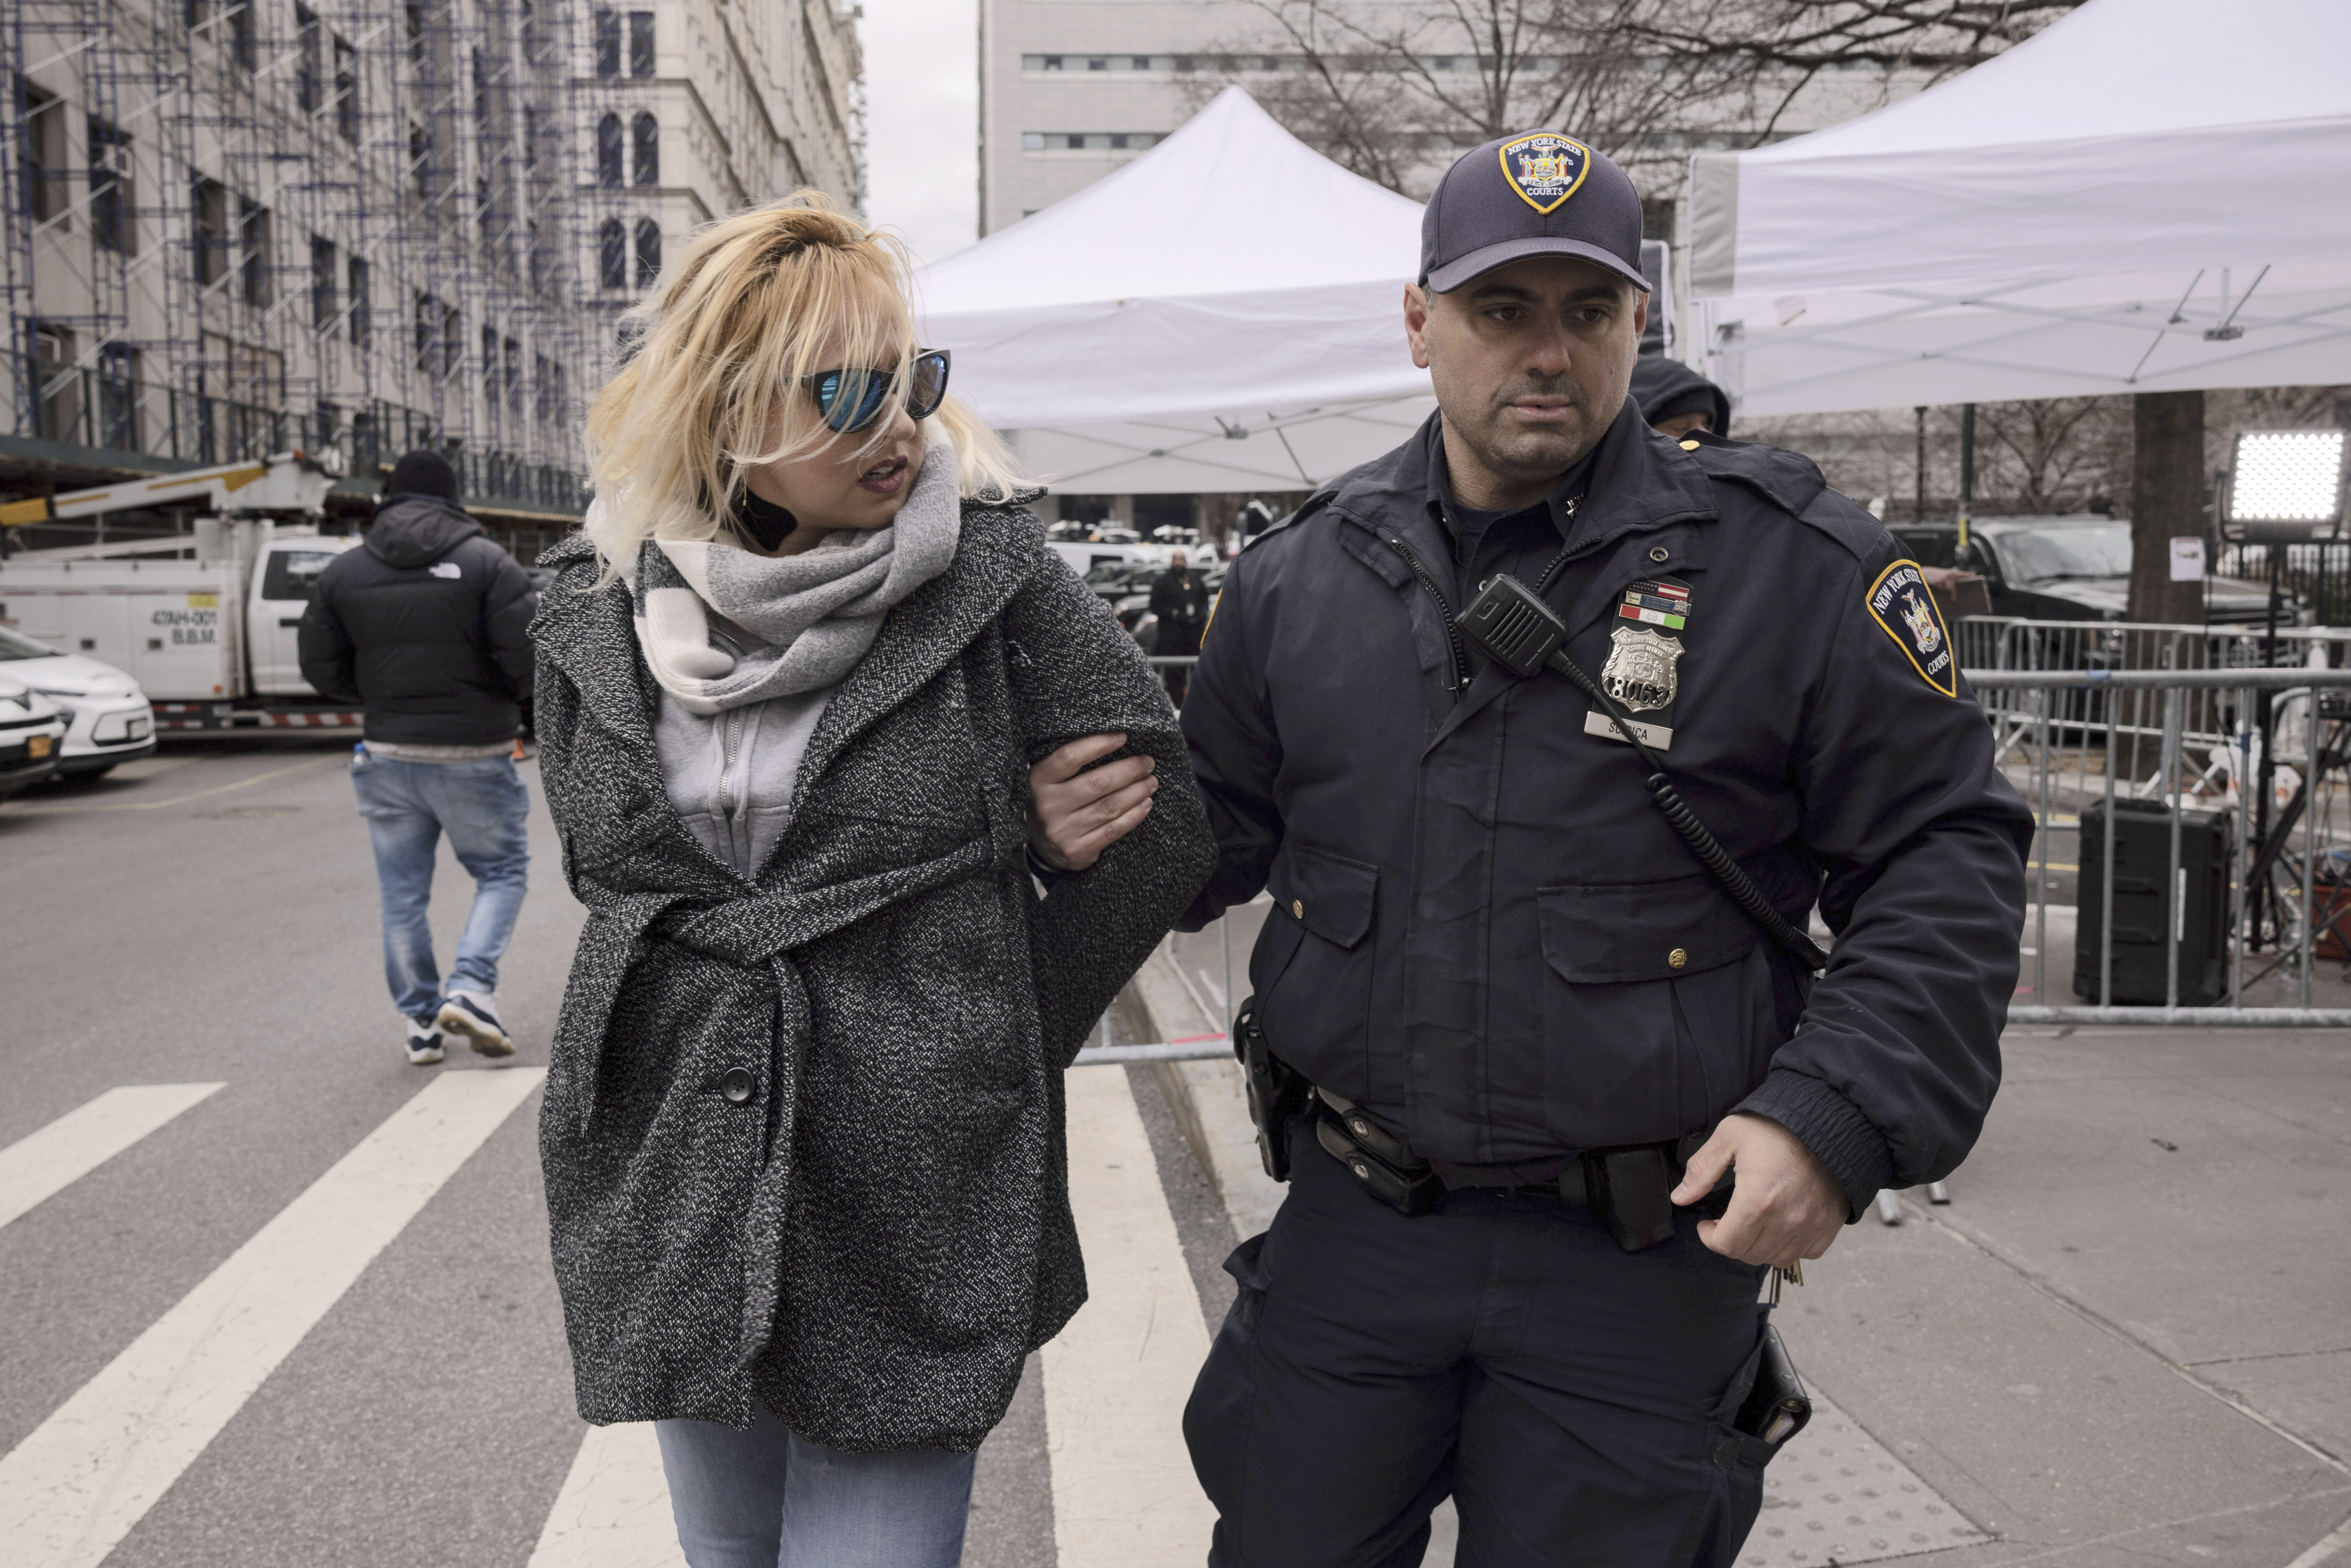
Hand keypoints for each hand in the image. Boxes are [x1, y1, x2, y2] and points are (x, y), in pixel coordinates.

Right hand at [1028, 733, 1157, 872]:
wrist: (1042, 846)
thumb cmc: (1056, 801)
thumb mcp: (1052, 779)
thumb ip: (1074, 763)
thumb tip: (1118, 742)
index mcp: (1040, 780)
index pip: (1070, 757)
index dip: (1098, 744)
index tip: (1122, 737)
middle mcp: (1049, 805)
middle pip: (1097, 782)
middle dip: (1129, 770)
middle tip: (1148, 763)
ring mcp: (1062, 830)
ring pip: (1109, 807)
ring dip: (1136, 792)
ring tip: (1151, 782)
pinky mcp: (1078, 850)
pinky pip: (1113, 830)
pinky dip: (1134, 816)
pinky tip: (1146, 804)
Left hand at [1670, 1113, 1847, 1270]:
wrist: (1827, 1122)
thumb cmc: (1777, 1127)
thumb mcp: (1729, 1136)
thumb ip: (1701, 1169)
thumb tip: (1680, 1197)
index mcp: (1758, 1200)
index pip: (1727, 1244)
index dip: (1710, 1238)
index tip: (1707, 1225)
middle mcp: (1787, 1219)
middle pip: (1749, 1254)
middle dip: (1732, 1241)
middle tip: (1728, 1222)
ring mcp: (1812, 1225)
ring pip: (1776, 1258)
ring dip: (1758, 1246)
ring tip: (1753, 1224)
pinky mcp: (1829, 1224)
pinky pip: (1806, 1253)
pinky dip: (1790, 1246)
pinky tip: (1781, 1226)